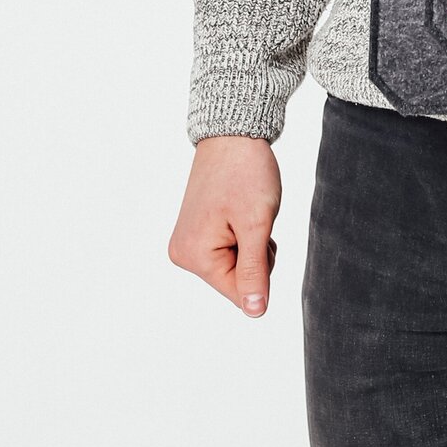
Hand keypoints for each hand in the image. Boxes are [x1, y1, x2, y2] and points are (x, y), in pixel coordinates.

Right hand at [167, 135, 282, 317]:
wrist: (233, 134)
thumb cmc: (246, 173)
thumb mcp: (257, 224)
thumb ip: (255, 271)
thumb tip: (255, 312)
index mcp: (194, 256)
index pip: (240, 291)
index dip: (262, 266)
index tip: (258, 232)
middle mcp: (183, 254)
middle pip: (236, 279)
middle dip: (256, 253)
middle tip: (252, 217)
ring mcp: (187, 242)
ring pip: (236, 264)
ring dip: (251, 243)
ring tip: (246, 210)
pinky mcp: (196, 231)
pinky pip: (229, 249)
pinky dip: (243, 234)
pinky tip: (239, 210)